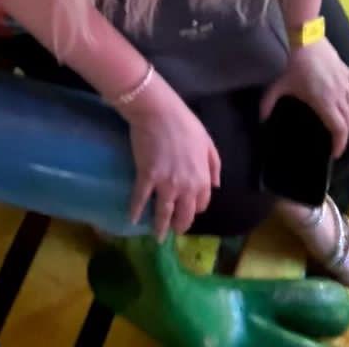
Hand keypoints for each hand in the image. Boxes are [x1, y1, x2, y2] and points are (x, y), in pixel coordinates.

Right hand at [124, 78, 221, 240]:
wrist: (158, 111)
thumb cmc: (183, 122)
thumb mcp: (207, 142)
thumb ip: (214, 165)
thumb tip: (215, 186)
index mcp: (202, 179)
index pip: (201, 204)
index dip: (194, 210)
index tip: (187, 211)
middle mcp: (186, 186)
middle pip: (184, 214)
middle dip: (179, 226)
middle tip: (173, 231)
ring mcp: (165, 183)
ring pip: (164, 212)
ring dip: (160, 227)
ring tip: (157, 237)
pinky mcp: (146, 177)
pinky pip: (141, 198)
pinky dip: (136, 210)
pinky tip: (133, 219)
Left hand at [259, 38, 348, 156]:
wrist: (307, 41)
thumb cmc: (294, 65)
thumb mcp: (280, 85)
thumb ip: (269, 102)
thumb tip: (261, 118)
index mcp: (325, 103)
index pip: (340, 130)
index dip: (340, 144)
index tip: (335, 152)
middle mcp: (340, 97)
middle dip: (343, 133)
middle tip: (334, 136)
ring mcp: (347, 85)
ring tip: (340, 120)